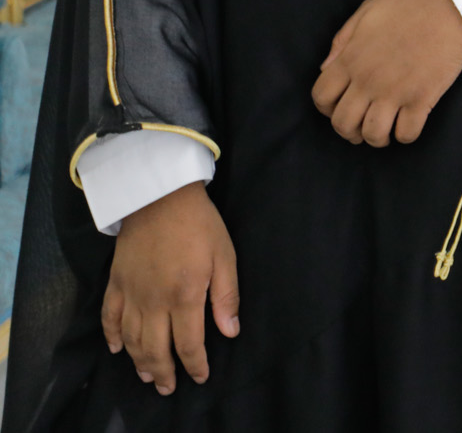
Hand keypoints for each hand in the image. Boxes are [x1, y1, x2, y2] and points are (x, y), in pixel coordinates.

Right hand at [103, 181, 238, 394]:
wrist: (160, 196)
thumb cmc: (200, 224)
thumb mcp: (225, 256)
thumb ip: (226, 297)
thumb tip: (229, 332)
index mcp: (184, 296)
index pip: (188, 343)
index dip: (194, 364)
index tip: (200, 377)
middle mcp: (153, 302)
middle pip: (155, 349)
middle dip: (163, 372)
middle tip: (168, 389)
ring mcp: (131, 293)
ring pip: (131, 339)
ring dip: (139, 362)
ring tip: (147, 376)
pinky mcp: (115, 282)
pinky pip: (109, 317)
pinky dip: (111, 336)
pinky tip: (117, 349)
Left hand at [310, 0, 461, 145]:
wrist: (451, 8)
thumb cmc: (407, 7)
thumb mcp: (366, 12)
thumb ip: (341, 41)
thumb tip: (326, 68)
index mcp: (350, 60)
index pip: (321, 98)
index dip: (327, 108)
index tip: (340, 106)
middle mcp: (367, 81)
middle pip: (343, 124)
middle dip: (349, 131)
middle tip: (361, 125)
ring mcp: (394, 92)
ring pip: (373, 135)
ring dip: (376, 138)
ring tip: (385, 129)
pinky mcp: (421, 99)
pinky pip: (407, 133)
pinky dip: (405, 135)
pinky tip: (408, 123)